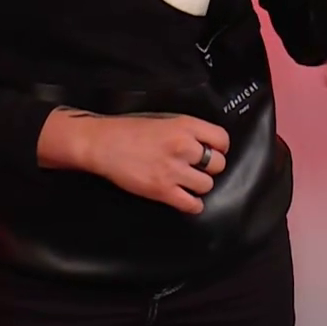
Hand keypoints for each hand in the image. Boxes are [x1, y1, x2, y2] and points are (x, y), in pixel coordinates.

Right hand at [57, 112, 230, 213]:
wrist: (104, 144)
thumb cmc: (130, 131)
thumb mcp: (165, 120)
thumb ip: (188, 131)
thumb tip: (206, 145)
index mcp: (185, 126)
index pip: (222, 139)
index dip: (219, 148)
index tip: (212, 152)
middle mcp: (184, 147)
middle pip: (218, 164)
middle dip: (210, 168)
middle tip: (197, 168)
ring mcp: (174, 170)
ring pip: (207, 185)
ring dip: (199, 185)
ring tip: (187, 182)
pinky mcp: (163, 190)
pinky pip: (192, 204)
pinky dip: (192, 204)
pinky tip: (185, 199)